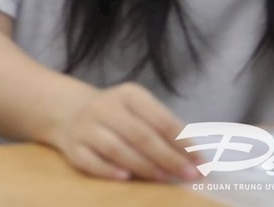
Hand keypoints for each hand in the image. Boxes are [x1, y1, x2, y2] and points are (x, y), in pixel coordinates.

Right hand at [49, 83, 197, 182]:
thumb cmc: (120, 118)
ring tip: (163, 178)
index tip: (201, 162)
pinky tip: (125, 178)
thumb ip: (164, 131)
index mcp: (129, 95)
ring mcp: (85, 126)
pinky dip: (108, 170)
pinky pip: (90, 160)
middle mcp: (105, 107)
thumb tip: (195, 159)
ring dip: (143, 165)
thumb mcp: (141, 112)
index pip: (160, 119)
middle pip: (140, 135)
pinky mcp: (72, 146)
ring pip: (116, 148)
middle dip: (168, 157)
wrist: (73, 112)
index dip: (182, 142)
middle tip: (189, 175)